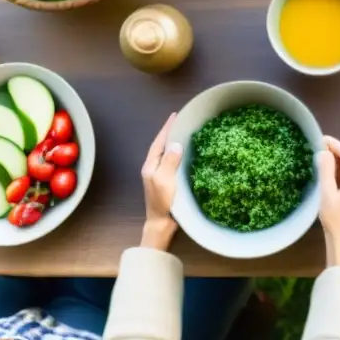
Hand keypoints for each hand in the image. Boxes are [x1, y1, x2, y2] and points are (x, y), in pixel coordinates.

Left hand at [140, 112, 181, 250]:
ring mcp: (161, 175)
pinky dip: (180, 154)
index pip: (159, 142)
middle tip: (182, 121)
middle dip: (171, 132)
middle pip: (162, 146)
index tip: (175, 115)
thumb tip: (176, 143)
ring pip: (168, 153)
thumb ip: (169, 161)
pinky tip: (189, 153)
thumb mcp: (164, 180)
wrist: (162, 223)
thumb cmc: (162, 201)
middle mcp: (154, 168)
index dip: (167, 128)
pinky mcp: (169, 182)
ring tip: (186, 132)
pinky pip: (174, 162)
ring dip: (175, 142)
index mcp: (150, 165)